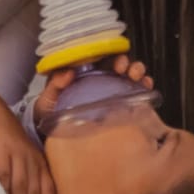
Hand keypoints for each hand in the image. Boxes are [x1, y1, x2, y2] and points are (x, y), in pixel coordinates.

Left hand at [33, 52, 153, 131]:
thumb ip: (54, 85)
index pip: (103, 59)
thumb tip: (67, 73)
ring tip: (139, 78)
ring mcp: (110, 95)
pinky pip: (133, 97)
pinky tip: (146, 90)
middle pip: (120, 67)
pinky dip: (142, 91)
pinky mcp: (117, 110)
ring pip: (129, 79)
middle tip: (127, 70)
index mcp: (86, 75)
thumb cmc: (50, 113)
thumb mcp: (48, 98)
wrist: (52, 137)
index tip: (116, 61)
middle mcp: (100, 82)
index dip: (112, 56)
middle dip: (128, 64)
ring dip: (138, 74)